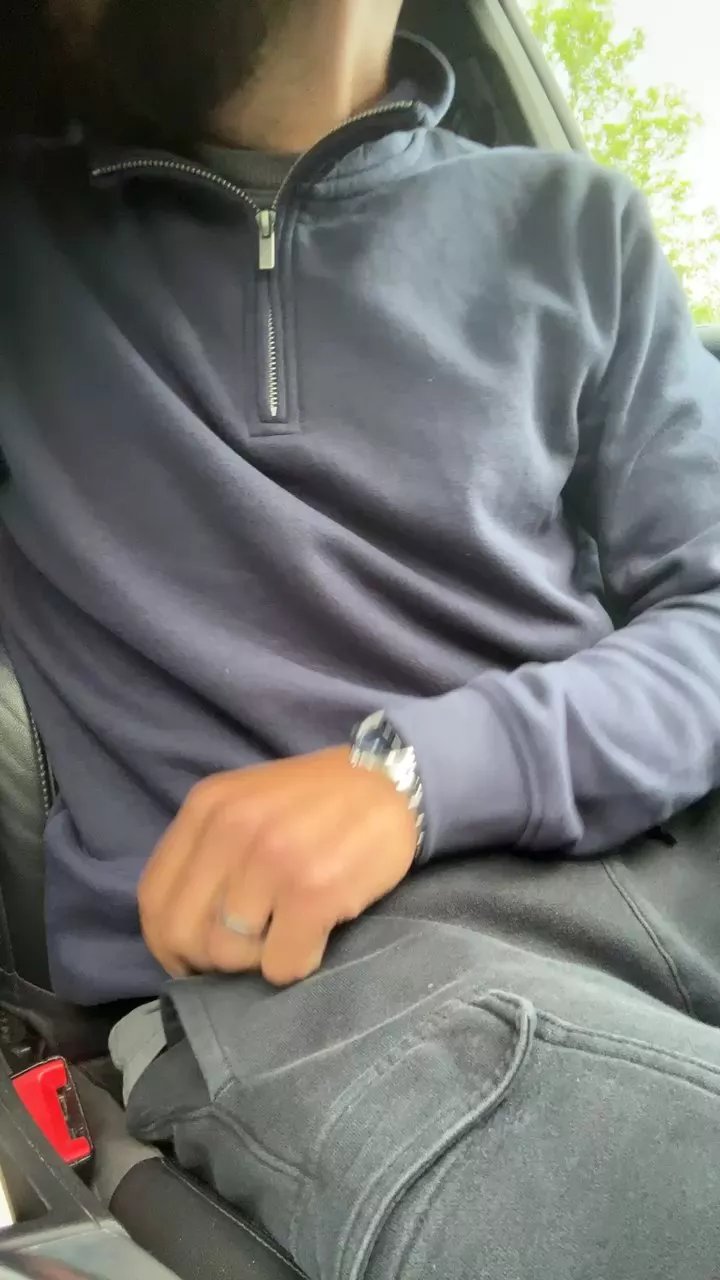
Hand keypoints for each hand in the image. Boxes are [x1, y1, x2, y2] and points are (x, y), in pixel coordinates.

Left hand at [138, 747, 417, 985]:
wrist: (393, 782)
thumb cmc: (320, 802)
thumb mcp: (248, 804)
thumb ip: (210, 851)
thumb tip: (183, 930)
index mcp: (206, 807)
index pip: (153, 898)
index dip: (168, 943)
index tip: (193, 959)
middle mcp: (231, 829)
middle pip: (183, 934)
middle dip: (211, 959)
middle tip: (248, 950)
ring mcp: (272, 860)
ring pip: (229, 955)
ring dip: (258, 961)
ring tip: (288, 933)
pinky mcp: (314, 891)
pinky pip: (281, 965)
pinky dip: (297, 965)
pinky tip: (316, 937)